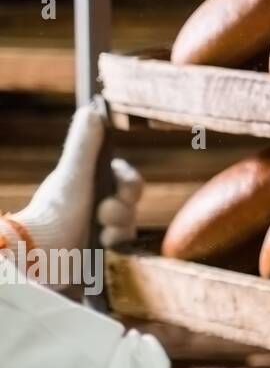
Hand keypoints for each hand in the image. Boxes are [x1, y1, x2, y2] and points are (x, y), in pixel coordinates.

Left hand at [0, 103, 143, 257]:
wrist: (40, 258)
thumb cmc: (53, 213)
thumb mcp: (72, 175)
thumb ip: (83, 144)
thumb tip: (92, 110)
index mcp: (90, 187)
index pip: (127, 181)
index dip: (129, 184)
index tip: (121, 188)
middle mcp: (95, 208)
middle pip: (131, 204)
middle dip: (122, 209)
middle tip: (103, 213)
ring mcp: (99, 233)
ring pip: (130, 226)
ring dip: (119, 228)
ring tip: (100, 236)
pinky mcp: (102, 257)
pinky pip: (125, 248)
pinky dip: (117, 247)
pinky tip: (102, 250)